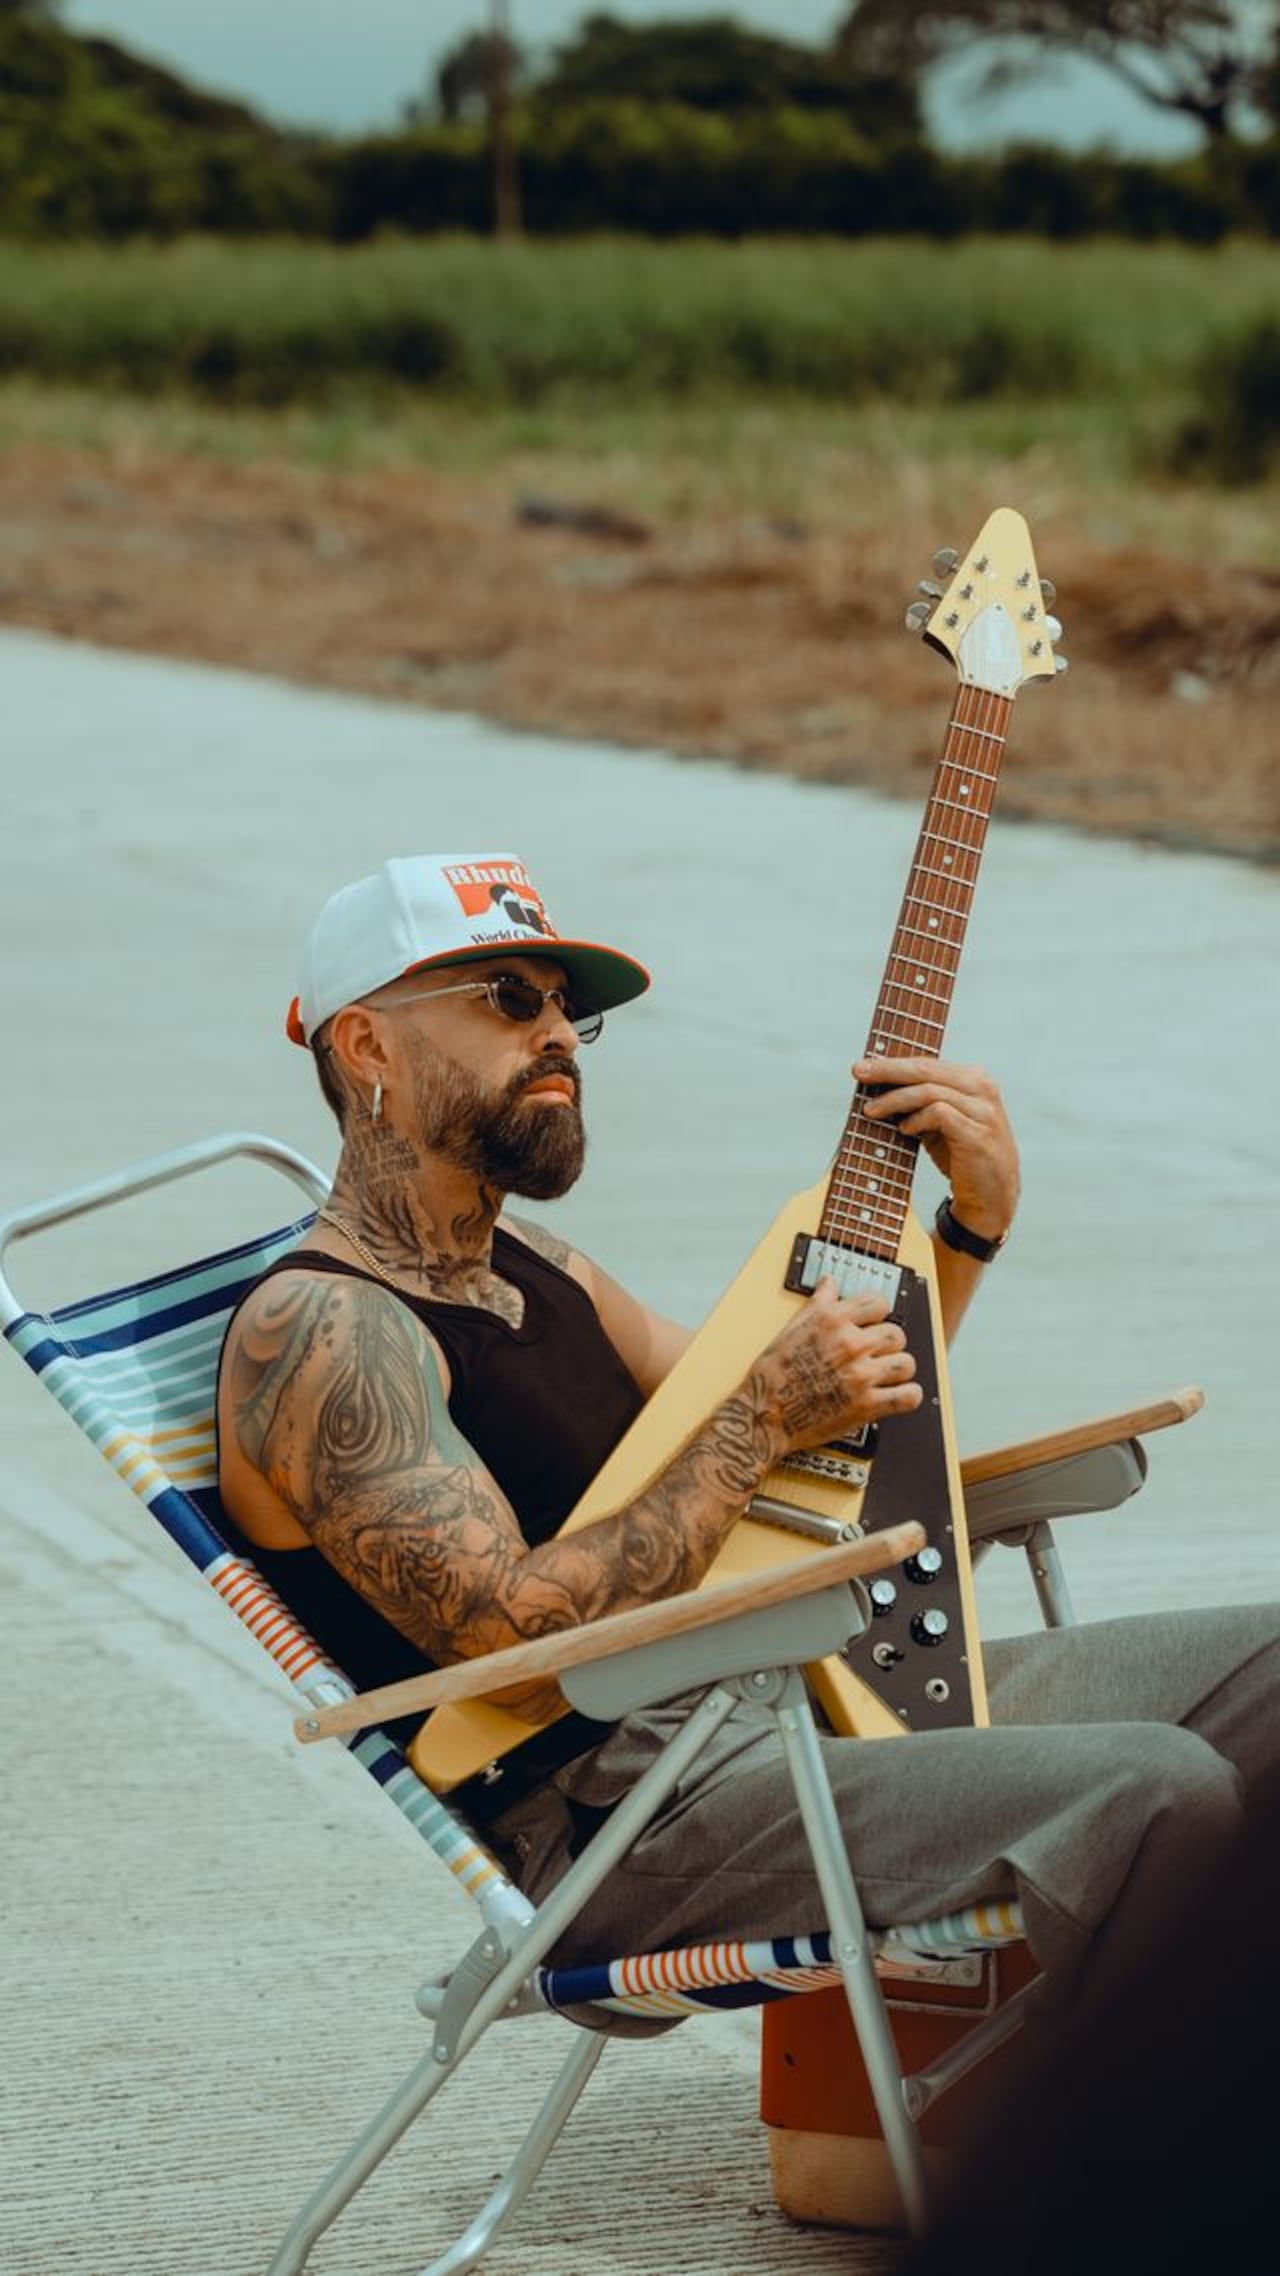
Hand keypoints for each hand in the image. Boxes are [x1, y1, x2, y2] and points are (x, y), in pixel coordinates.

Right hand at [755, 1278, 920, 1457]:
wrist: (766, 1415)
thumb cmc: (773, 1375)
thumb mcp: (791, 1328)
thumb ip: (818, 1302)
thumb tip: (829, 1282)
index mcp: (832, 1321)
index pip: (879, 1302)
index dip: (878, 1312)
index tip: (875, 1320)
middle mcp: (850, 1345)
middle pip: (896, 1333)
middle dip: (888, 1343)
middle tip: (877, 1352)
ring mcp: (861, 1376)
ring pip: (906, 1363)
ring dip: (899, 1368)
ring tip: (887, 1373)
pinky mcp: (867, 1406)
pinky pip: (908, 1396)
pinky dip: (908, 1395)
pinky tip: (897, 1394)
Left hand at [855, 1055, 1019, 1240]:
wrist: (992, 1196)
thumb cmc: (961, 1156)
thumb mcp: (939, 1123)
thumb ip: (918, 1103)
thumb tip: (875, 1088)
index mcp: (973, 1079)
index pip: (927, 1062)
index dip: (892, 1063)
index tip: (861, 1066)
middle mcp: (982, 1089)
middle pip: (926, 1069)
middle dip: (887, 1070)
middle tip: (858, 1072)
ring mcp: (983, 1111)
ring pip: (929, 1090)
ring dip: (895, 1099)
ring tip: (871, 1111)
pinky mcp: (977, 1134)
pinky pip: (940, 1114)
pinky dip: (916, 1119)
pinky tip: (904, 1129)